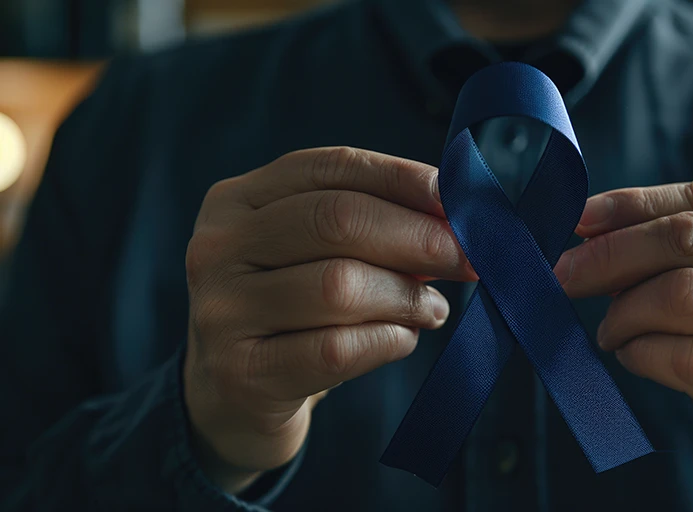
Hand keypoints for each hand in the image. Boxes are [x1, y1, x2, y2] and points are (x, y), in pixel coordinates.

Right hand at [183, 147, 474, 492]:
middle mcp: (218, 247)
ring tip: (431, 309)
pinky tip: (402, 339)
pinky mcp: (241, 373)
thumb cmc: (291, 315)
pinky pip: (336, 349)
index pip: (330, 167)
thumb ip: (376, 229)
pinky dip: (387, 340)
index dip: (401, 177)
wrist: (232, 400)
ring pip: (339, 285)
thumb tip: (458, 218)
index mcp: (237, 200)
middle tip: (468, 258)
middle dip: (417, 236)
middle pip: (336, 219)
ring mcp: (222, 311)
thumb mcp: (318, 256)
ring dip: (406, 296)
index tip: (457, 198)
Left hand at [554, 180, 692, 509]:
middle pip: (690, 237)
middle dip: (612, 253)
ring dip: (626, 312)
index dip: (632, 204)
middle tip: (566, 277)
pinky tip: (634, 358)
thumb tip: (593, 235)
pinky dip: (643, 353)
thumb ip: (690, 258)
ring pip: (685, 294)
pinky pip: (687, 358)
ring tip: (611, 333)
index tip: (577, 219)